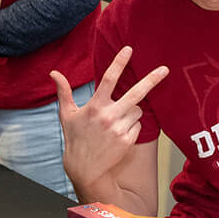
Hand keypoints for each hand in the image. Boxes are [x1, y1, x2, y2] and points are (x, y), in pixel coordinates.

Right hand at [53, 45, 167, 187]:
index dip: (119, 62)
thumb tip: (54, 73)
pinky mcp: (128, 140)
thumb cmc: (75, 138)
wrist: (84, 167)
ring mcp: (120, 128)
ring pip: (137, 109)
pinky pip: (138, 124)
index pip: (108, 79)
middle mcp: (108, 115)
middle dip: (152, 80)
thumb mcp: (67, 114)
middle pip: (136, 93)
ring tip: (116, 120)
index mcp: (95, 106)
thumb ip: (63, 92)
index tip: (128, 49)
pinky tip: (119, 133)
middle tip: (165, 69)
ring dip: (132, 111)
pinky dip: (132, 125)